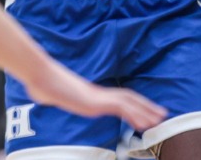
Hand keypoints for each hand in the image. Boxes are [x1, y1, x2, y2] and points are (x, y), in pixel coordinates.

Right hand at [25, 60, 165, 131]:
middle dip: (146, 106)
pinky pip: (120, 108)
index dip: (133, 103)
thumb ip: (50, 95)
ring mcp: (98, 96)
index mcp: (91, 94)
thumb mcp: (49, 94)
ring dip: (146, 110)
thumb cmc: (42, 85)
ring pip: (129, 102)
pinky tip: (144, 122)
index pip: (117, 97)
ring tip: (160, 118)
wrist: (40, 77)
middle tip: (162, 113)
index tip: (144, 110)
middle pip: (128, 97)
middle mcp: (98, 94)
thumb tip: (38, 93)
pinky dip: (134, 113)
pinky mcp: (96, 101)